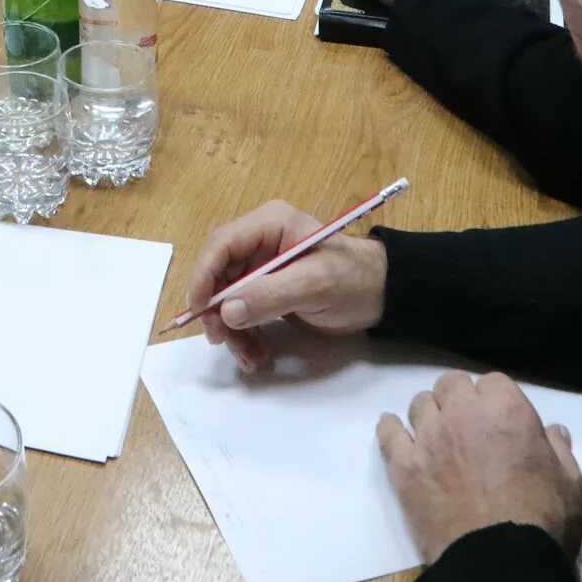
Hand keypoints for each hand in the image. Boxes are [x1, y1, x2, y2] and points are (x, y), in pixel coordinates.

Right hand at [187, 200, 387, 372]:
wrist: (383, 296)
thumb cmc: (353, 280)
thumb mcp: (315, 285)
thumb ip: (270, 295)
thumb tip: (225, 311)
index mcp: (269, 224)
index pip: (221, 244)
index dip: (203, 275)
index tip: (199, 310)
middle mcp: (260, 243)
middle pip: (218, 274)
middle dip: (216, 310)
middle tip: (221, 340)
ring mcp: (262, 269)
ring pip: (226, 299)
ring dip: (232, 331)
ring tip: (250, 357)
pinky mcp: (268, 293)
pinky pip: (242, 314)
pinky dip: (244, 336)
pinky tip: (258, 354)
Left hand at [379, 371, 581, 563]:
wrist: (499, 560)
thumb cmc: (542, 521)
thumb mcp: (572, 486)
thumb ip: (561, 452)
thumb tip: (553, 432)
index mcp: (506, 410)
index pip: (493, 382)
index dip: (496, 400)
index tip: (499, 420)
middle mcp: (462, 414)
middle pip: (450, 384)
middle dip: (459, 398)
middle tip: (468, 425)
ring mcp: (429, 439)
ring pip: (419, 404)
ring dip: (430, 414)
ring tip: (438, 435)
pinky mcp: (404, 467)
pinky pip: (388, 433)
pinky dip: (391, 429)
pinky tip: (396, 432)